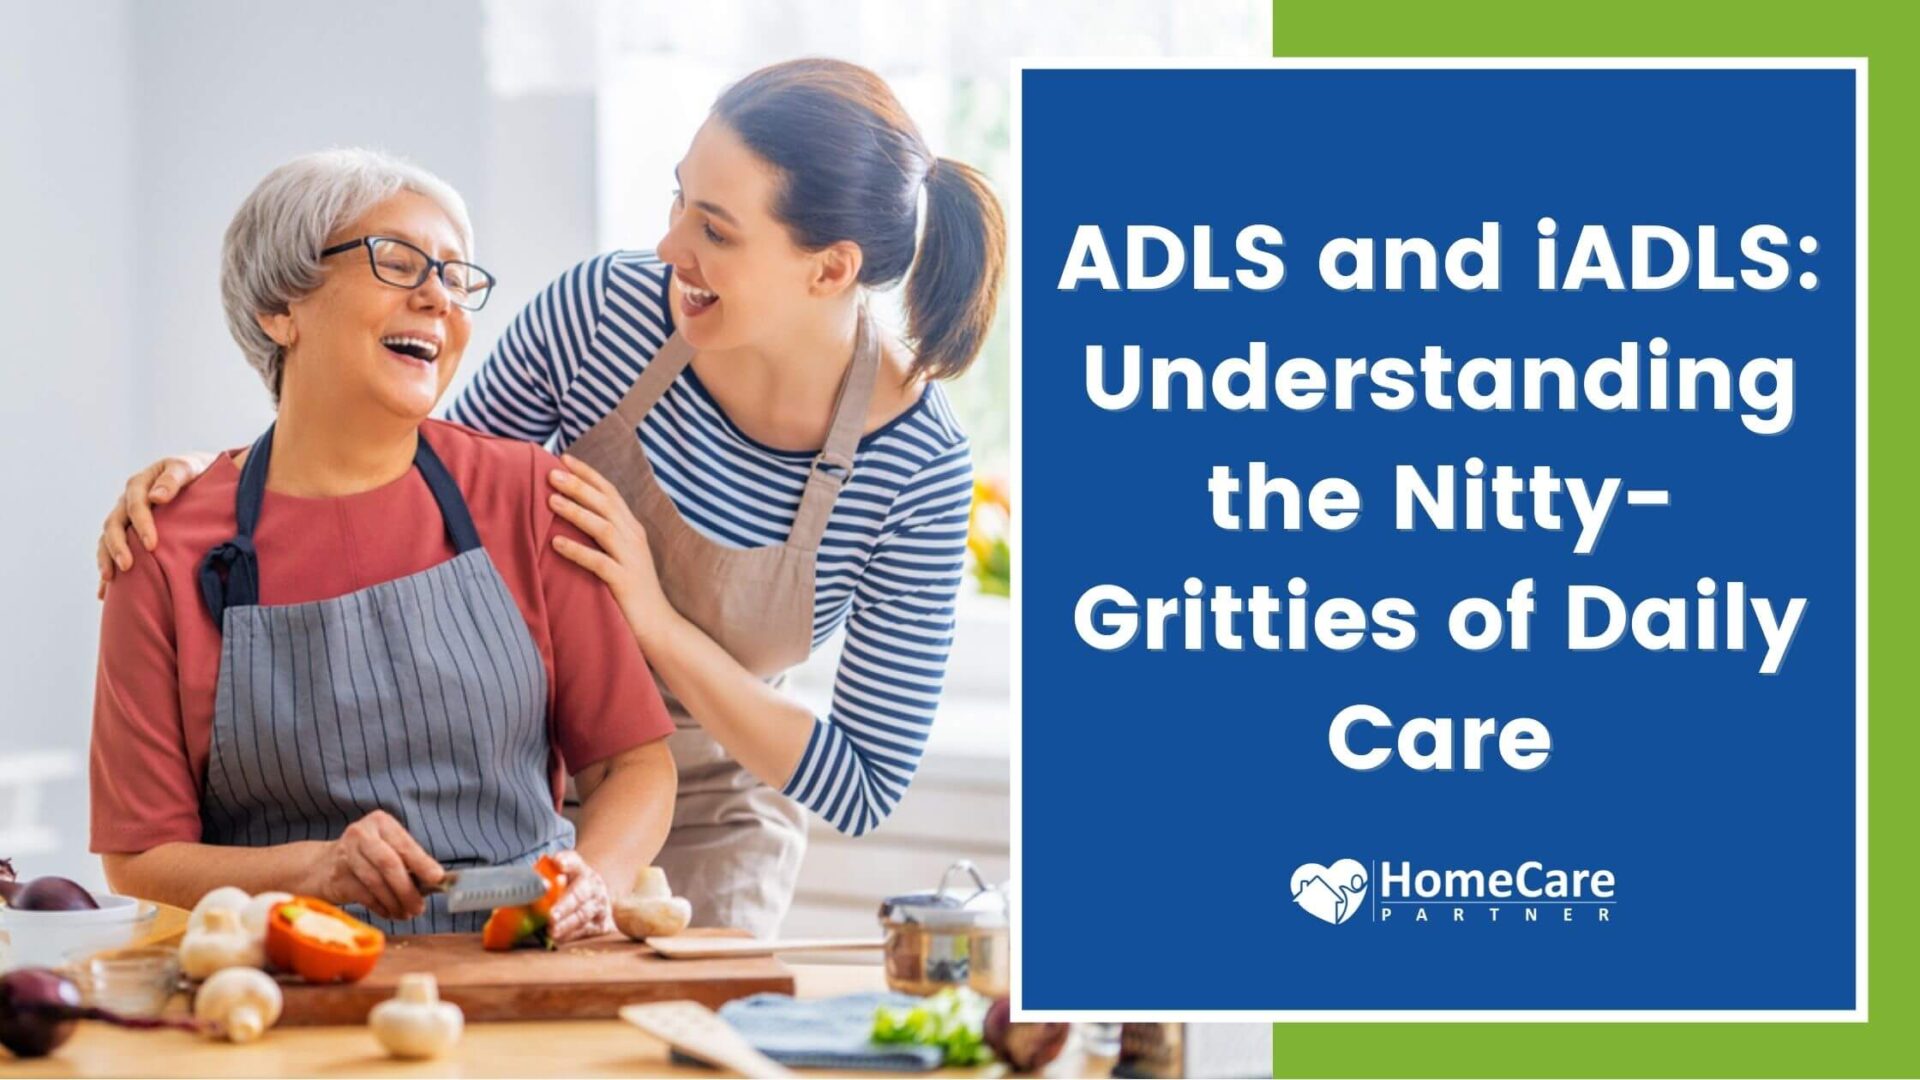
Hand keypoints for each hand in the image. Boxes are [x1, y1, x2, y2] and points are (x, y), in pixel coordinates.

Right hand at [96, 452, 217, 597]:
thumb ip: (173, 479)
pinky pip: (110, 550)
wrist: (199, 475)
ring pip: (107, 538)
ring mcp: (124, 517)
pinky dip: (106, 568)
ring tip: (110, 579)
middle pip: (114, 524)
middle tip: (128, 566)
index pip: (135, 504)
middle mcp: (127, 501)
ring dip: (106, 558)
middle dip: (119, 546)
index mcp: (140, 484)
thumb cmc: (195, 471)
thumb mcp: (187, 467)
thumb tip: (157, 497)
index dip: (142, 524)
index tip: (151, 545)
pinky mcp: (127, 532)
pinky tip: (104, 592)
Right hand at [310, 810, 443, 921]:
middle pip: (389, 864)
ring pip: (376, 882)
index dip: (422, 863)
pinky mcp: (336, 876)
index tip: (438, 878)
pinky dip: (380, 907)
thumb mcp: (388, 848)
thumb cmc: (368, 857)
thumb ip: (410, 861)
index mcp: (380, 822)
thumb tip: (438, 881)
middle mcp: (361, 834)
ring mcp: (345, 854)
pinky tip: (389, 912)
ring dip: (395, 902)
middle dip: (408, 889)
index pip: (405, 845)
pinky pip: (364, 895)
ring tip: (406, 913)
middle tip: (419, 907)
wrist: (322, 865)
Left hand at [543, 849, 612, 943]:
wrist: (595, 903)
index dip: (567, 861)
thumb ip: (543, 878)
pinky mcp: (603, 923)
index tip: (559, 863)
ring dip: (567, 924)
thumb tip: (526, 881)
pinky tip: (559, 938)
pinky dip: (572, 935)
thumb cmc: (569, 890)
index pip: (574, 861)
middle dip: (565, 904)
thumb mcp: (560, 879)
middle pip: (580, 893)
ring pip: (584, 914)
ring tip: (552, 931)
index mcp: (580, 870)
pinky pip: (587, 930)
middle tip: (552, 916)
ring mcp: (600, 904)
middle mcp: (593, 885)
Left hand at [548, 454, 674, 644]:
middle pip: (606, 503)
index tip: (564, 458)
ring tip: (551, 500)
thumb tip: (571, 514)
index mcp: (632, 529)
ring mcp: (631, 559)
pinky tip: (556, 544)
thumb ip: (603, 534)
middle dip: (579, 485)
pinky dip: (577, 551)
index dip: (588, 474)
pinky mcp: (625, 582)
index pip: (610, 492)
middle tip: (552, 472)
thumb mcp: (620, 555)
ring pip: (603, 527)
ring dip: (577, 511)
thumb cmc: (632, 591)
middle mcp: (634, 538)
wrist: (659, 626)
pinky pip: (599, 562)